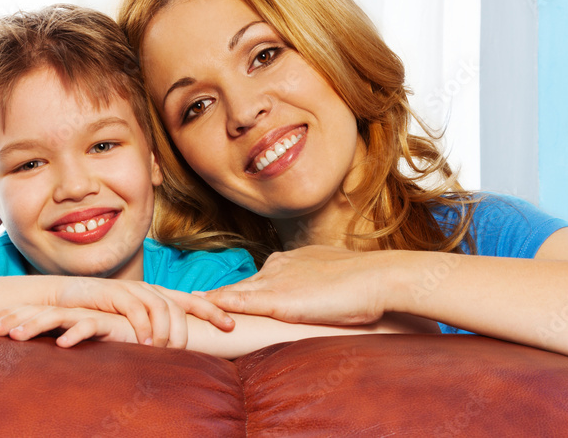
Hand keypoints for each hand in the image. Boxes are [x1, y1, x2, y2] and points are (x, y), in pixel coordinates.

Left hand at [0, 305, 140, 347]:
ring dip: (34, 325)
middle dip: (11, 319)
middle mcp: (73, 311)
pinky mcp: (110, 323)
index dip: (9, 315)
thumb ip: (65, 342)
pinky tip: (62, 344)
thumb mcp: (83, 341)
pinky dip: (76, 333)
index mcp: (65, 314)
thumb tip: (41, 354)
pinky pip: (90, 326)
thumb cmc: (116, 336)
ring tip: (15, 336)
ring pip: (57, 317)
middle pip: (36, 312)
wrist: (149, 327)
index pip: (32, 312)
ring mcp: (89, 315)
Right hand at [10, 276, 233, 346]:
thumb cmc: (99, 315)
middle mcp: (149, 289)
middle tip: (190, 351)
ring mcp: (132, 290)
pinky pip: (136, 309)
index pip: (191, 301)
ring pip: (162, 307)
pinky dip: (145, 326)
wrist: (64, 300)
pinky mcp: (114, 293)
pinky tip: (147, 343)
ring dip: (168, 331)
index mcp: (156, 295)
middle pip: (181, 305)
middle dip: (191, 329)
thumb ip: (152, 330)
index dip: (214, 311)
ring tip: (169, 351)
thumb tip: (176, 352)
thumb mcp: (130, 323)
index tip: (232, 326)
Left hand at [199, 245, 398, 325]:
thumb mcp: (338, 278)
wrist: (377, 278)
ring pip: (237, 290)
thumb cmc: (367, 282)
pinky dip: (219, 303)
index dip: (247, 288)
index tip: (230, 294)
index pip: (264, 276)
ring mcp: (277, 281)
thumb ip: (325, 284)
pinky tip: (202, 305)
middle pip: (245, 282)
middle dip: (222, 293)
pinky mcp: (278, 300)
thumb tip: (328, 293)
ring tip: (190, 304)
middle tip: (195, 300)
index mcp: (295, 260)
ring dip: (213, 298)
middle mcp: (280, 266)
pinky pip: (240, 301)